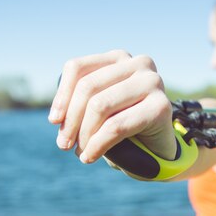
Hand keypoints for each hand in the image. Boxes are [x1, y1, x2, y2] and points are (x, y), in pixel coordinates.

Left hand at [48, 50, 175, 162]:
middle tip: (64, 144)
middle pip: (88, 87)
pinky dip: (97, 145)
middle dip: (71, 120)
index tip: (54, 121)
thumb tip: (57, 117)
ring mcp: (153, 82)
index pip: (78, 68)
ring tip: (79, 152)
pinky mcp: (161, 106)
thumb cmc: (125, 127)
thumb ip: (81, 103)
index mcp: (119, 58)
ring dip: (84, 134)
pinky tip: (89, 157)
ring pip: (100, 106)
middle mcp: (138, 64)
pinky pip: (116, 126)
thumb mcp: (100, 109)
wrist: (159, 149)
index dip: (62, 96)